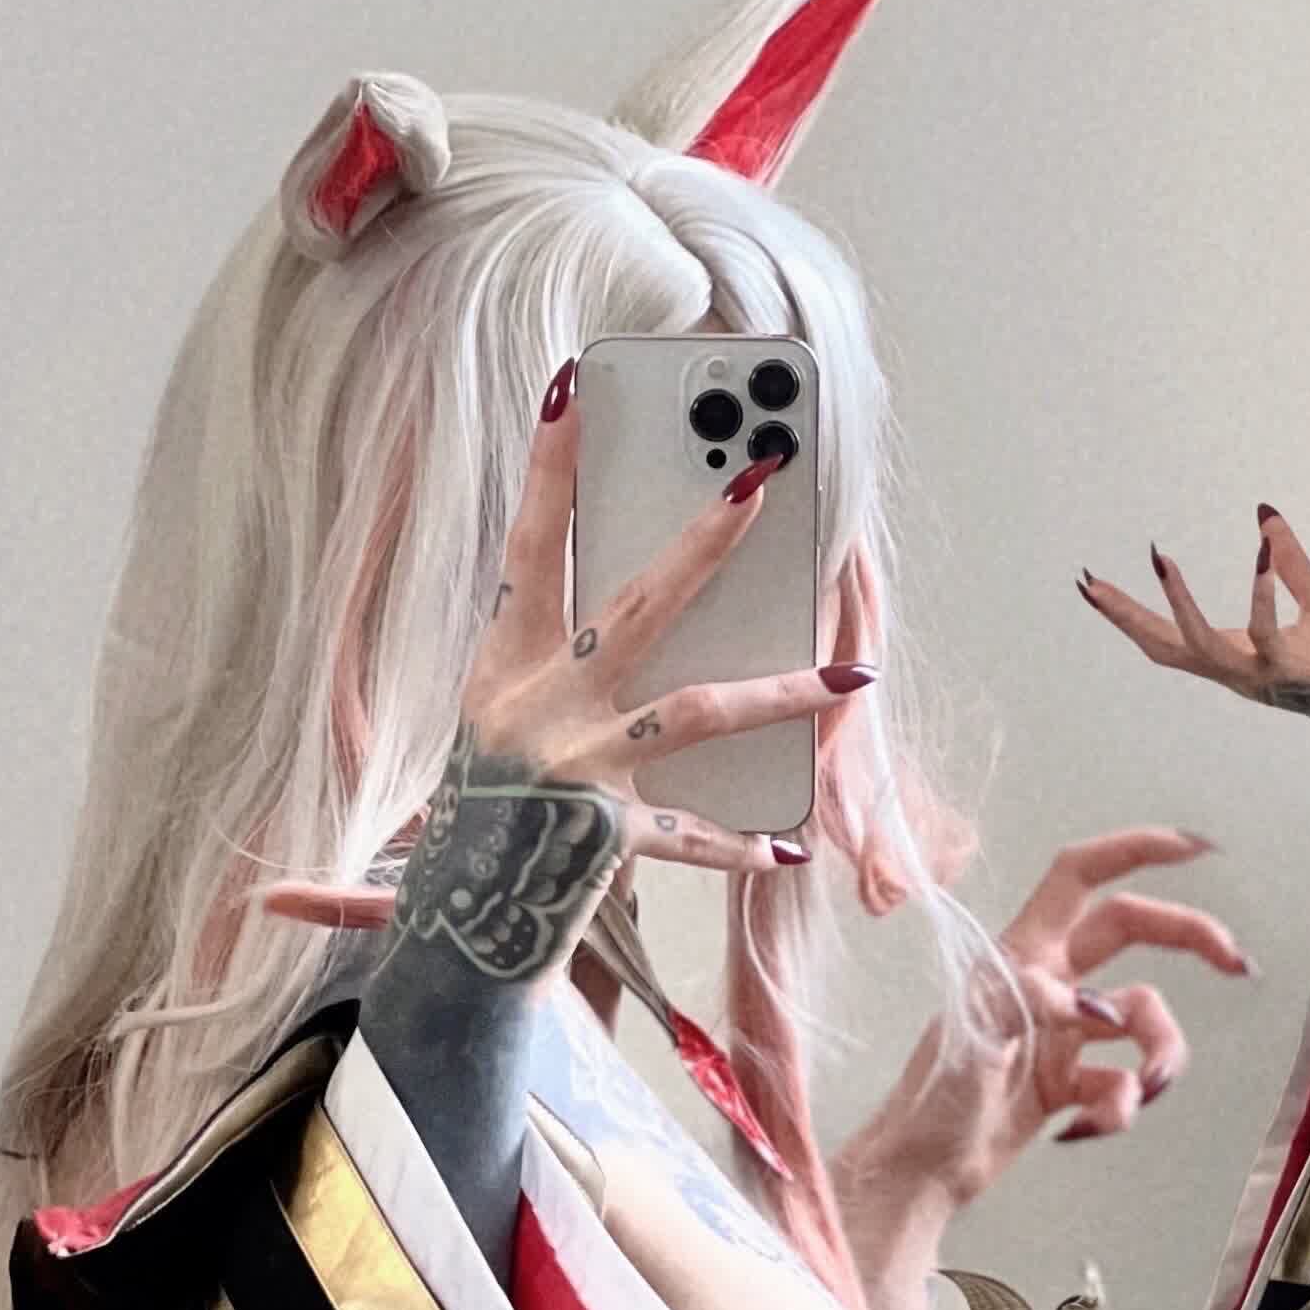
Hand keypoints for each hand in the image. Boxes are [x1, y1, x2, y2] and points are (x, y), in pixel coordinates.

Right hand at [465, 372, 878, 851]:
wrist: (456, 920)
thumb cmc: (492, 807)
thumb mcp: (509, 718)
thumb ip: (569, 660)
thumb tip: (660, 597)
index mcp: (505, 665)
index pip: (529, 547)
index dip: (548, 470)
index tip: (570, 389)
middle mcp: (537, 705)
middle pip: (637, 605)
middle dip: (704, 543)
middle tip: (758, 483)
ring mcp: (574, 766)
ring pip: (698, 710)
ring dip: (782, 691)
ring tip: (854, 676)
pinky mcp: (604, 834)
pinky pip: (690, 835)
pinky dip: (736, 844)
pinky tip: (788, 845)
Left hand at [830, 828, 1246, 1309]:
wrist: (920, 1175)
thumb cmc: (932, 1101)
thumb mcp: (974, 1038)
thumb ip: (1036, 1005)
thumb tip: (1101, 1008)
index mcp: (1020, 952)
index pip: (1080, 877)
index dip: (1134, 851)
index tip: (1194, 852)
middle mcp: (1048, 981)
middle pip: (1133, 932)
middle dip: (1188, 941)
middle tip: (1238, 965)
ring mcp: (1063, 1033)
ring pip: (1141, 1021)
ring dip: (1158, 1053)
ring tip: (1142, 1093)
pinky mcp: (1071, 1083)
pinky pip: (1123, 1083)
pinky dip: (1119, 1109)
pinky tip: (1082, 1132)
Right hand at [1077, 509, 1309, 857]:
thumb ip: (1289, 562)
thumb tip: (1264, 515)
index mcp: (1238, 655)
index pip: (1168, 637)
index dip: (1129, 614)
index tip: (1092, 585)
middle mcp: (1240, 673)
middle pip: (1166, 648)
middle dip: (1125, 617)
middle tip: (1090, 584)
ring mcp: (1264, 678)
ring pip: (1202, 648)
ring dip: (1177, 605)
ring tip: (1159, 559)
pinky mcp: (1297, 676)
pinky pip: (1267, 635)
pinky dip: (1261, 593)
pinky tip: (1259, 552)